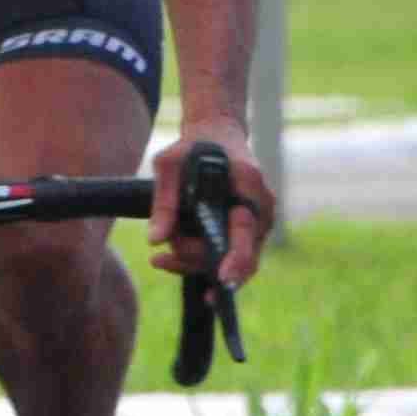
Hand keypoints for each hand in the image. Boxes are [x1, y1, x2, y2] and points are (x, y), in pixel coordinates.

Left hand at [149, 123, 272, 292]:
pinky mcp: (248, 235)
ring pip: (231, 263)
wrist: (216, 137)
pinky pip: (227, 259)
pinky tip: (167, 262)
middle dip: (197, 260)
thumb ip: (163, 200)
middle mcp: (262, 209)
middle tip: (161, 258)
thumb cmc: (193, 147)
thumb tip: (155, 241)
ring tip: (160, 257)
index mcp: (249, 184)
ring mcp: (259, 224)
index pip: (247, 230)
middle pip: (239, 256)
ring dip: (192, 263)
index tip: (223, 278)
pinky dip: (197, 263)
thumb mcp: (169, 164)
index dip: (238, 258)